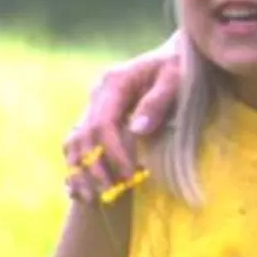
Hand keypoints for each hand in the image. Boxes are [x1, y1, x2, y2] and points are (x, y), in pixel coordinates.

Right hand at [62, 46, 182, 199]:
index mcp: (114, 83)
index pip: (103, 124)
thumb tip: (137, 130)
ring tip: (93, 198)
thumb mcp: (176, 77)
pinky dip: (77, 167)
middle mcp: (97, 94)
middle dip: (96, 168)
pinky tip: (81, 191)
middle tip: (113, 193)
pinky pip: (77, 145)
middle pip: (85, 136)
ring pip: (75, 143)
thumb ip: (158, 100)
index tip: (131, 174)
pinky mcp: (96, 117)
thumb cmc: (181, 67)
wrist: (175, 57)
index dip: (114, 153)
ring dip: (81, 172)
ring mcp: (94, 106)